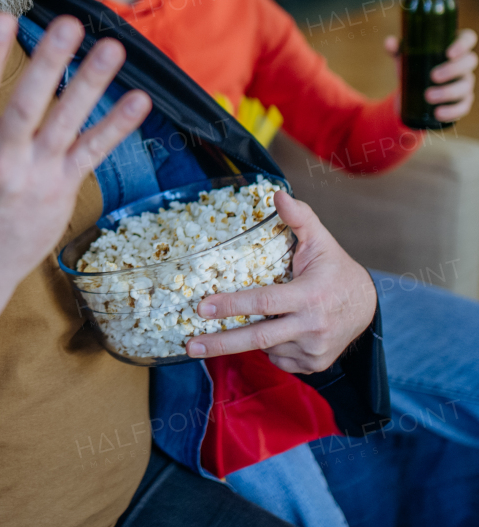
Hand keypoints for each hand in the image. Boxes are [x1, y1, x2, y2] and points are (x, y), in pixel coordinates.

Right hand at [0, 14, 151, 283]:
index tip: (2, 20)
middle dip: (47, 64)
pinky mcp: (61, 190)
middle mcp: (1, 160)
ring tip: (112, 49)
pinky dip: (116, 128)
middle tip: (68, 25)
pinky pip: (92, 153)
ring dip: (89, 85)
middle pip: (26, 107)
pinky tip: (138, 100)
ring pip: (65, 125)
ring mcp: (35, 176)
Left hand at [186, 192, 375, 372]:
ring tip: (246, 322)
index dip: (232, 305)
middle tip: (190, 345)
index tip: (202, 307)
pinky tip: (274, 331)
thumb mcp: (321, 241)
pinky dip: (269, 348)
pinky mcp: (314, 364)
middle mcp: (312, 326)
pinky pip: (279, 359)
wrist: (367, 307)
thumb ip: (300, 218)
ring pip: (266, 347)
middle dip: (220, 343)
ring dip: (250, 337)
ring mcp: (313, 349)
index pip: (264, 302)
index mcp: (310, 296)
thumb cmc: (336, 271)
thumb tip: (278, 194)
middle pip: (258, 337)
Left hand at [385, 29, 476, 120]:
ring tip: (428, 96)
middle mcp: (463, 64)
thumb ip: (397, 49)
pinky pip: (462, 107)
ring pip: (465, 86)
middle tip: (433, 76)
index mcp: (453, 48)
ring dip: (448, 92)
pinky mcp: (462, 102)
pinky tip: (438, 113)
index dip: (463, 44)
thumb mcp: (404, 58)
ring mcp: (464, 83)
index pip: (468, 38)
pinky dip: (451, 111)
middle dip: (453, 69)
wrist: (410, 94)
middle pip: (470, 62)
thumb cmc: (412, 68)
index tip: (448, 53)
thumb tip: (390, 43)